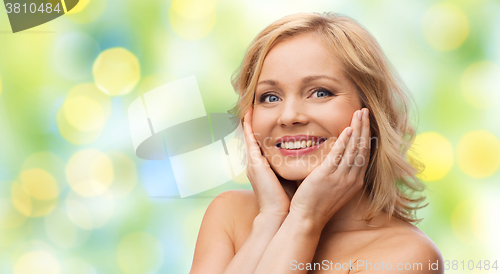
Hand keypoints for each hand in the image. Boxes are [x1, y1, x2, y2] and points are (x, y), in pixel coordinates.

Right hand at [243, 107, 296, 218]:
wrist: (278, 214)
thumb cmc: (288, 200)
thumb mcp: (291, 178)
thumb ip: (295, 167)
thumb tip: (310, 157)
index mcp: (265, 167)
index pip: (264, 144)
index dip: (265, 130)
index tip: (269, 117)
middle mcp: (256, 163)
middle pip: (255, 137)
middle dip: (255, 122)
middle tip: (255, 106)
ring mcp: (254, 162)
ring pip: (251, 136)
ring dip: (250, 121)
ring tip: (251, 105)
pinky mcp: (254, 163)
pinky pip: (250, 139)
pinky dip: (249, 126)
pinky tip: (249, 114)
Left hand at [289, 108, 370, 227]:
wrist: (307, 219)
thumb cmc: (316, 202)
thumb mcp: (332, 186)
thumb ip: (335, 170)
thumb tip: (332, 155)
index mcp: (354, 181)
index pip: (364, 154)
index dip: (366, 136)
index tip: (366, 121)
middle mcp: (352, 179)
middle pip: (363, 148)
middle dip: (364, 127)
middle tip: (365, 110)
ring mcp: (341, 178)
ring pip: (354, 149)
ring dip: (357, 128)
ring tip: (359, 113)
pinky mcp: (327, 176)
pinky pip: (339, 155)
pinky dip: (345, 141)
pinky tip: (348, 129)